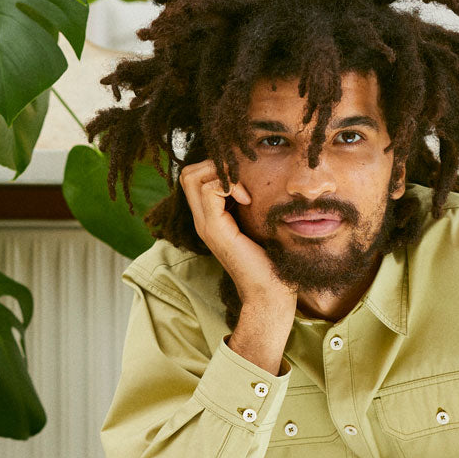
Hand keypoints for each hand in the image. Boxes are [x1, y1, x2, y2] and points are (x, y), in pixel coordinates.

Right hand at [180, 159, 296, 311]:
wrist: (269, 292)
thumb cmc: (270, 262)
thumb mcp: (257, 225)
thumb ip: (249, 205)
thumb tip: (258, 182)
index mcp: (210, 218)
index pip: (194, 177)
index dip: (216, 168)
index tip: (243, 181)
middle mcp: (202, 220)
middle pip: (188, 173)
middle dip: (214, 164)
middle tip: (240, 180)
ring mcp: (205, 224)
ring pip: (193, 177)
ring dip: (222, 173)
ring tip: (244, 192)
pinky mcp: (215, 229)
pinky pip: (209, 190)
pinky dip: (229, 186)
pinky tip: (247, 201)